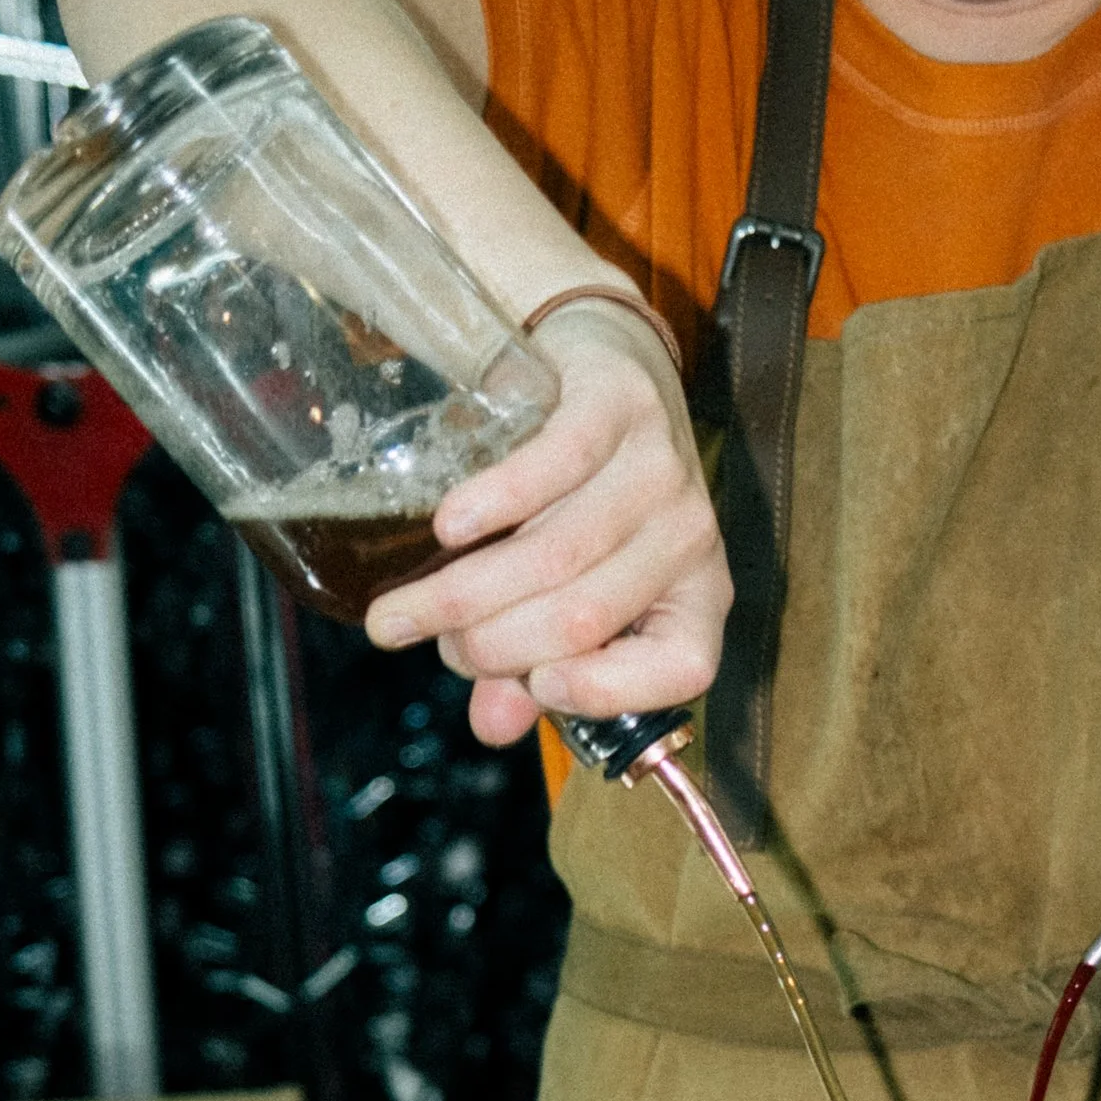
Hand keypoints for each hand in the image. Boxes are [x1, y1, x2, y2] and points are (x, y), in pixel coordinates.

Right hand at [364, 300, 729, 746]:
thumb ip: (534, 668)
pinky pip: (555, 466)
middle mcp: (690, 539)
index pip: (682, 667)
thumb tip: (490, 727)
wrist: (610, 372)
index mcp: (697, 598)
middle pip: (584, 616)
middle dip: (488, 644)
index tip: (535, 686)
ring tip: (403, 609)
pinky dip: (492, 503)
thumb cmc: (589, 502)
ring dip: (463, 593)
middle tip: (423, 640)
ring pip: (555, 554)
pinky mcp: (619, 406)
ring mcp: (660, 468)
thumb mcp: (574, 589)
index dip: (607, 691)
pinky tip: (448, 526)